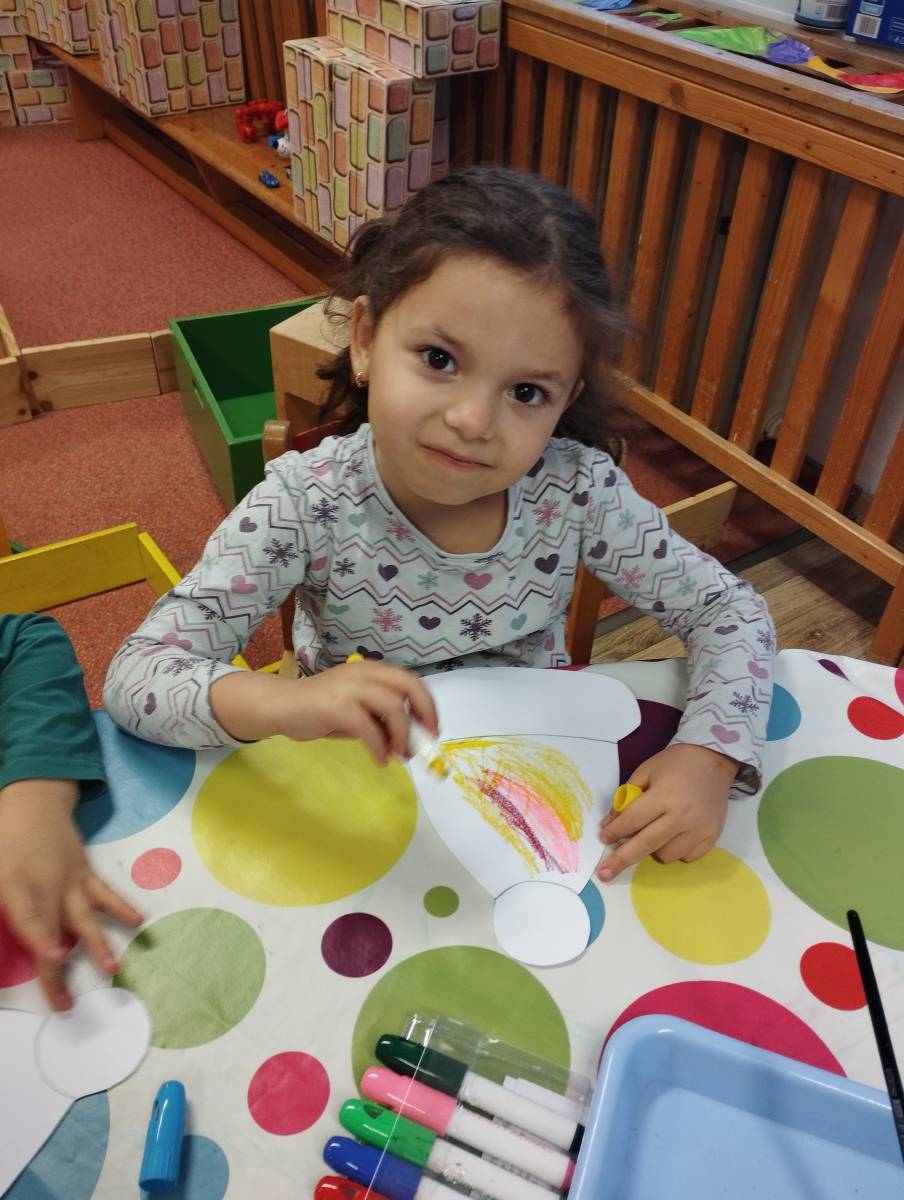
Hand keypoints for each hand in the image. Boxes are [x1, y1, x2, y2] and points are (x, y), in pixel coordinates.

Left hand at [0, 780, 143, 1010]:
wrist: (34, 803)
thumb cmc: (7, 842)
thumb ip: (7, 907)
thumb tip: (6, 940)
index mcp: (17, 889)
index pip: (30, 920)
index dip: (42, 939)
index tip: (56, 958)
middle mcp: (47, 889)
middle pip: (55, 934)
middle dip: (60, 970)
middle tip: (66, 1002)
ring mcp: (71, 882)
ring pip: (85, 919)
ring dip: (98, 945)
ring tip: (113, 968)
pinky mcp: (86, 875)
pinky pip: (105, 895)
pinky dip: (122, 908)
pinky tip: (139, 921)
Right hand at [212, 660, 439, 763]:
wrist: (280, 706)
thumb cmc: (319, 709)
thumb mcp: (357, 710)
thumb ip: (380, 718)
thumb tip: (409, 740)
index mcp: (372, 670)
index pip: (411, 680)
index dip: (427, 704)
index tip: (432, 729)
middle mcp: (364, 673)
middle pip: (408, 687)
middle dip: (423, 715)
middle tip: (423, 742)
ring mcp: (349, 687)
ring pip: (392, 707)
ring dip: (401, 735)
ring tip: (398, 755)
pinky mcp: (336, 706)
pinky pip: (368, 728)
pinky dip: (379, 747)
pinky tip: (379, 760)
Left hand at [595, 743, 737, 882]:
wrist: (713, 761)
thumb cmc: (675, 764)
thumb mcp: (646, 771)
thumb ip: (626, 798)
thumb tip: (610, 824)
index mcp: (664, 795)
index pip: (632, 820)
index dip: (614, 831)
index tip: (603, 838)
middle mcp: (682, 816)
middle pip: (646, 844)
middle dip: (622, 859)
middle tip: (605, 873)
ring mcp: (699, 829)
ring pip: (666, 855)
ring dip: (652, 850)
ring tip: (653, 833)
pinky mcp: (712, 837)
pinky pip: (687, 857)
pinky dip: (676, 852)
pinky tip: (673, 837)